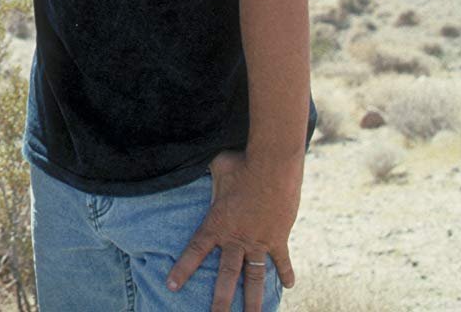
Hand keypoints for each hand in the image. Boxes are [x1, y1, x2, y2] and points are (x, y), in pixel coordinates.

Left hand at [167, 150, 301, 311]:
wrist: (273, 167)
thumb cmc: (240, 163)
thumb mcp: (215, 168)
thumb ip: (208, 174)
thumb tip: (200, 162)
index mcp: (216, 223)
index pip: (195, 251)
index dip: (182, 269)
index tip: (171, 286)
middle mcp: (236, 238)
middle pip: (226, 276)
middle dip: (220, 300)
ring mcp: (259, 241)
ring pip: (255, 278)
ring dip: (253, 301)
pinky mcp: (279, 238)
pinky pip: (282, 261)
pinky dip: (286, 273)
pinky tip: (289, 286)